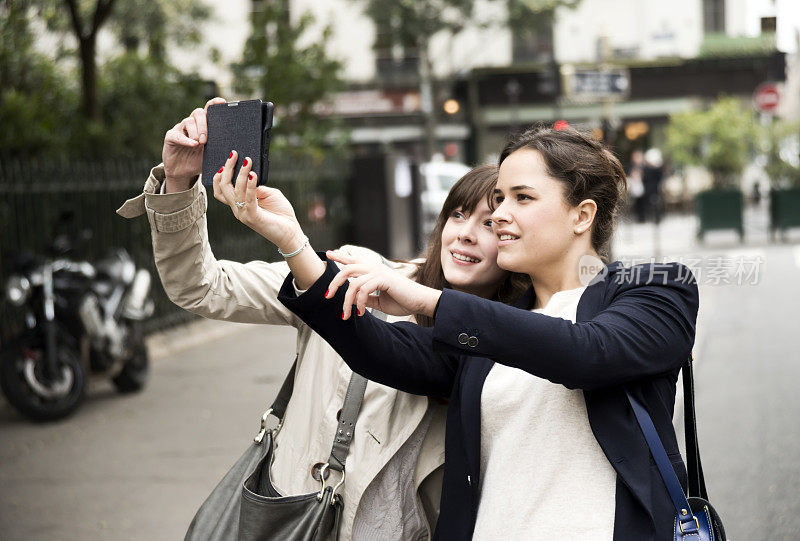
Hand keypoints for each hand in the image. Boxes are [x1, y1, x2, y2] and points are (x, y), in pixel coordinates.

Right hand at [162, 97, 226, 191]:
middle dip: (204, 124)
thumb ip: (221, 147)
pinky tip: (192, 144)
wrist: (184, 172)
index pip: (210, 109)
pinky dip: (185, 139)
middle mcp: (193, 123)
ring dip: (196, 132)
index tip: (223, 102)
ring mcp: (181, 129)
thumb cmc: (200, 160)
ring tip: (200, 143)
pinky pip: (177, 134)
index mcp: (205, 125)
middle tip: (206, 139)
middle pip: (199, 113)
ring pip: (188, 121)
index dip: (215, 103)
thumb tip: (237, 148)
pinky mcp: (171, 136)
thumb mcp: (213, 154)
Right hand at [211, 150, 303, 251]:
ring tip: (247, 161)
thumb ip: (257, 186)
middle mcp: (238, 209)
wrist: (290, 232)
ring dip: (241, 173)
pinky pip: (248, 199)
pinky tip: (253, 174)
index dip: (219, 176)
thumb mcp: (268, 194)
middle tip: (234, 153)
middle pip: (224, 187)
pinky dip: (250, 185)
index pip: (221, 190)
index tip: (228, 160)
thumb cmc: (281, 213)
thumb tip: (250, 176)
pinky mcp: (253, 217)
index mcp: (239, 204)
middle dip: (227, 168)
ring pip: (235, 191)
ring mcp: (244, 214)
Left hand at [324, 250, 440, 319]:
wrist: (420, 302)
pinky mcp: (383, 279)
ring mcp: (379, 272)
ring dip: (346, 301)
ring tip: (345, 315)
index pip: (354, 260)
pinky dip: (360, 303)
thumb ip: (365, 298)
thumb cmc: (402, 301)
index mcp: (374, 270)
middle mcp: (375, 268)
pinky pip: (363, 290)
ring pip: (353, 283)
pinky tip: (362, 313)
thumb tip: (350, 300)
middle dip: (335, 282)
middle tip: (327, 295)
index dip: (341, 256)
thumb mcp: (379, 301)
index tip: (329, 253)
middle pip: (347, 269)